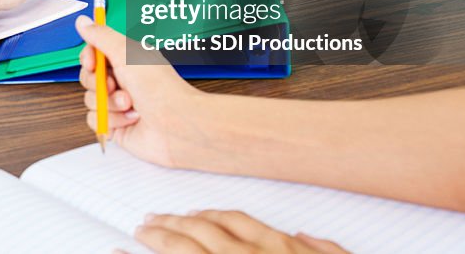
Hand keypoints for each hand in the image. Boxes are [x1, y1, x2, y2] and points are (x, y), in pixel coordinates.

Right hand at [77, 17, 203, 168]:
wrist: (176, 125)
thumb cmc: (161, 89)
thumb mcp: (126, 53)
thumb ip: (101, 36)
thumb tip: (83, 22)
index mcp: (126, 59)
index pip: (94, 53)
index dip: (89, 58)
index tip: (93, 63)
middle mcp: (123, 80)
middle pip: (88, 77)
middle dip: (99, 83)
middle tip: (116, 84)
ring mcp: (119, 103)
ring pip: (90, 100)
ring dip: (109, 103)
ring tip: (130, 103)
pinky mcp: (116, 124)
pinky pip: (95, 121)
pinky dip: (112, 120)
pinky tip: (131, 118)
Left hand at [135, 210, 347, 253]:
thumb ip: (325, 251)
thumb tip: (304, 238)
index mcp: (278, 250)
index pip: (235, 221)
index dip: (209, 215)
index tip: (192, 214)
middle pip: (201, 231)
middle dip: (172, 223)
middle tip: (151, 221)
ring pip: (184, 250)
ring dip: (158, 237)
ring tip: (139, 233)